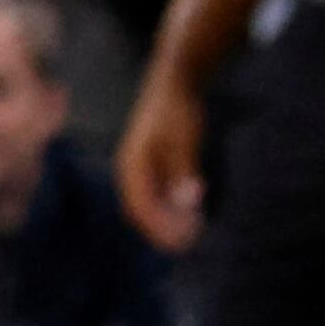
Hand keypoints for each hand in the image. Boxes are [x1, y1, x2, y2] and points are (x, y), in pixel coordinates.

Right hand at [114, 67, 208, 252]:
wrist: (175, 83)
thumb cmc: (178, 110)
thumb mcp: (184, 139)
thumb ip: (184, 170)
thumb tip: (188, 202)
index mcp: (132, 165)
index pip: (140, 208)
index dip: (158, 228)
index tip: (180, 242)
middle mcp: (131, 170)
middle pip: (141, 211)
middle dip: (162, 230)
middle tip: (189, 241)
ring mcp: (141, 169)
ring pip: (149, 205)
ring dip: (167, 221)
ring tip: (193, 230)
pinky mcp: (152, 166)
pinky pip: (157, 196)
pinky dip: (171, 208)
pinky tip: (191, 212)